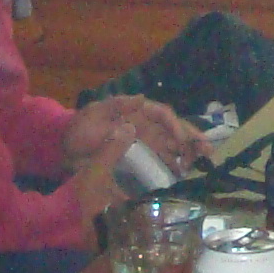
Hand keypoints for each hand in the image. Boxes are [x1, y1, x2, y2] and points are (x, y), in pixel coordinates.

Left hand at [63, 95, 211, 174]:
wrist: (64, 152)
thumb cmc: (78, 129)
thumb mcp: (93, 114)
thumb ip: (117, 107)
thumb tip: (142, 99)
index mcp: (135, 111)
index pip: (162, 114)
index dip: (174, 125)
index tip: (182, 139)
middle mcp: (144, 125)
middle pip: (173, 130)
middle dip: (192, 138)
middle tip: (209, 151)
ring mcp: (143, 142)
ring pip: (172, 145)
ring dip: (188, 153)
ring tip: (204, 162)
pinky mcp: (140, 159)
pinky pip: (162, 160)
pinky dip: (174, 165)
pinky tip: (184, 173)